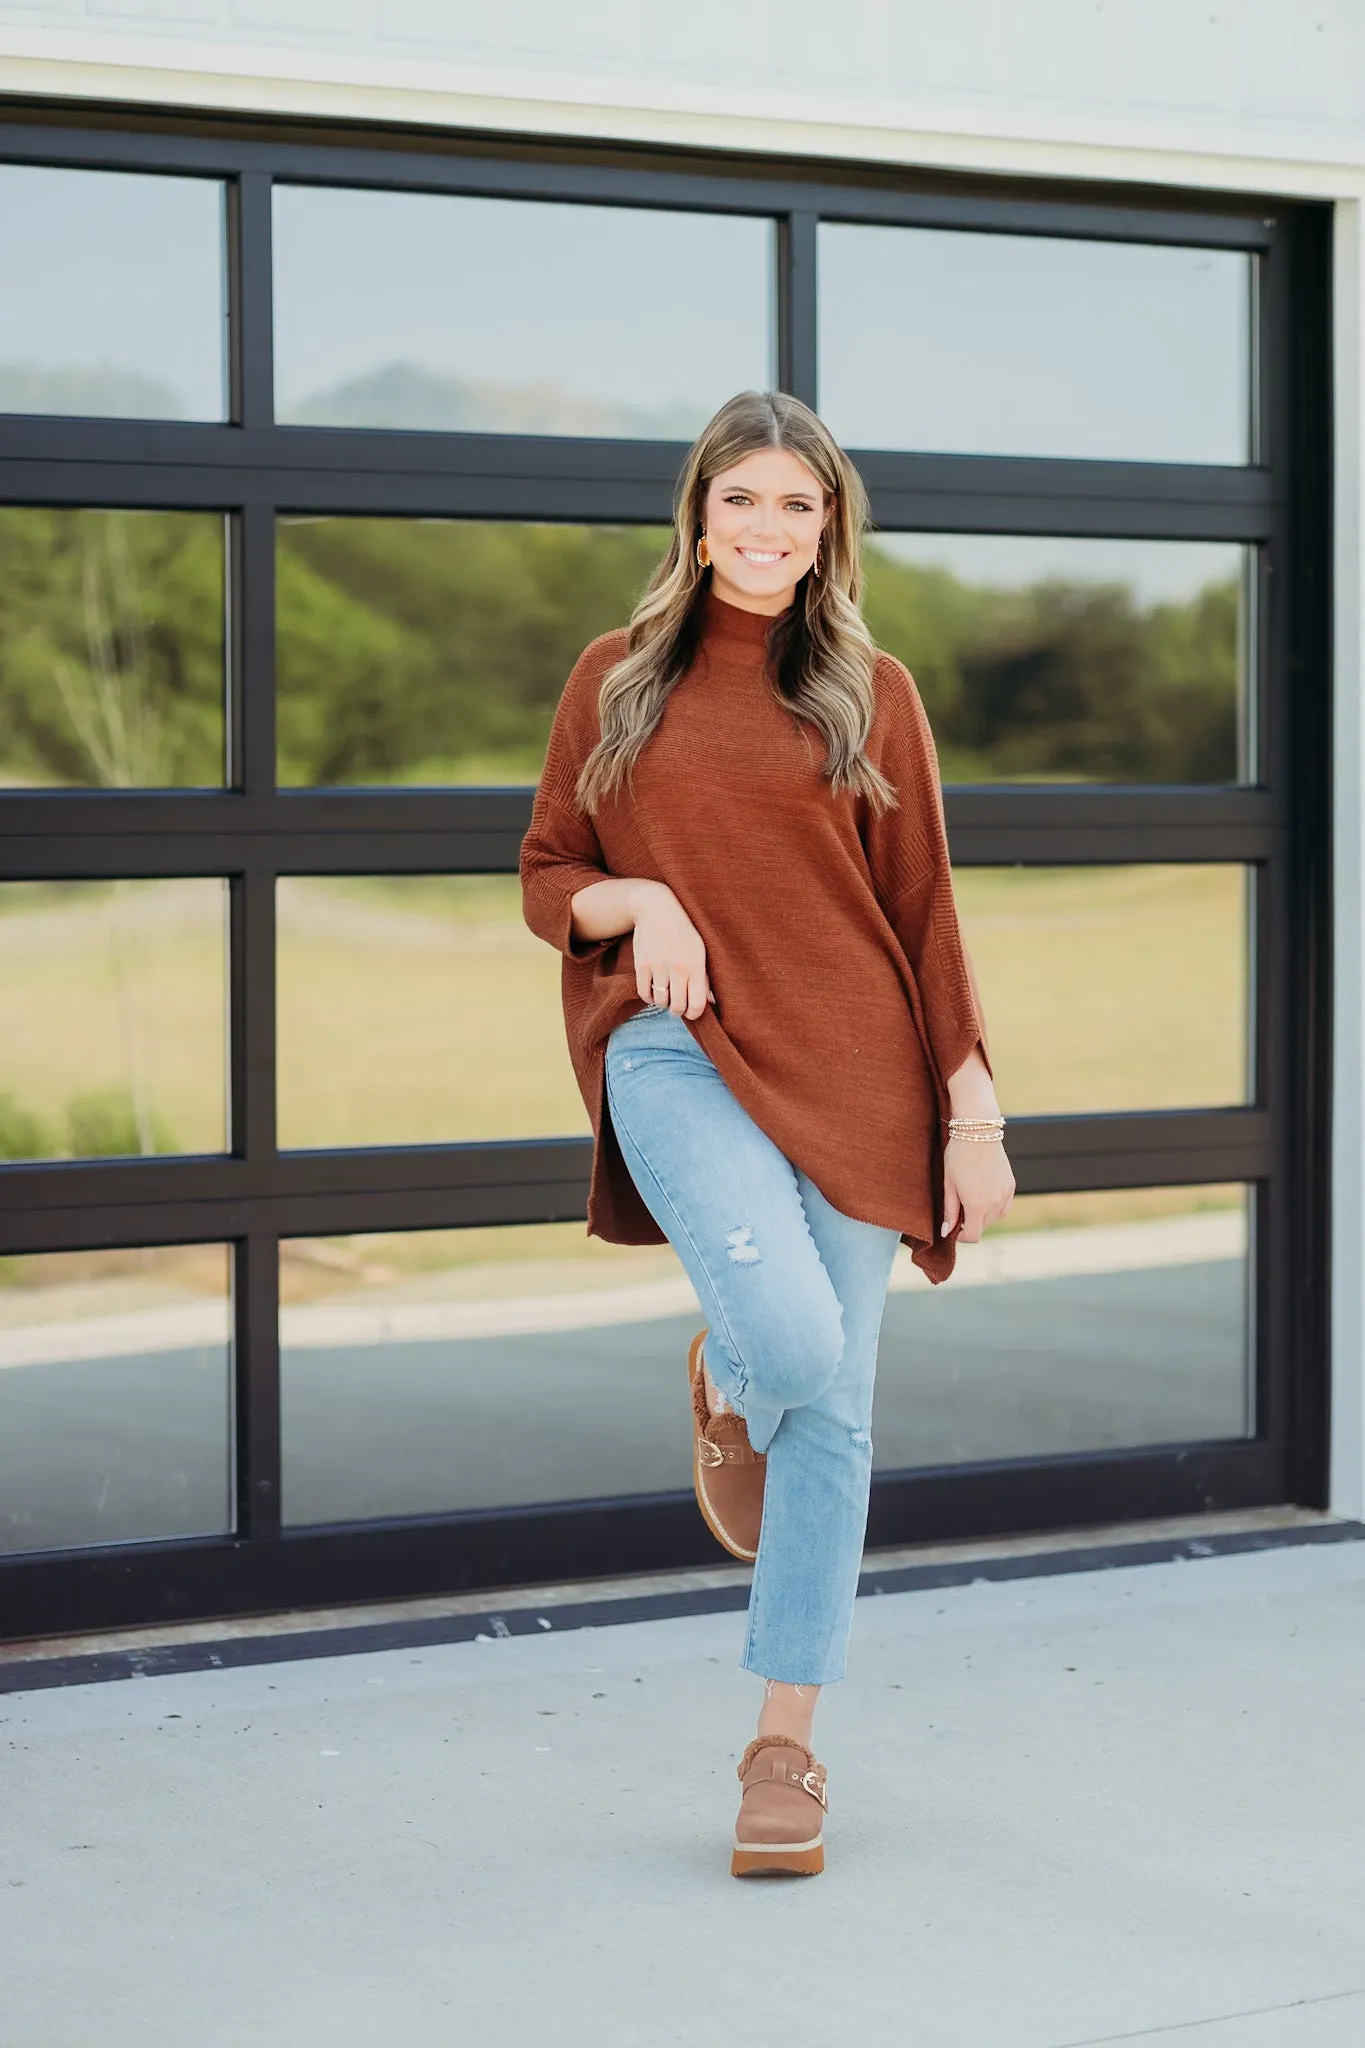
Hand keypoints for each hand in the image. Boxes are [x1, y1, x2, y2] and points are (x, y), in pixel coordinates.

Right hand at [629, 881, 714, 1019]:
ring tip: (666, 994)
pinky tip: (654, 991)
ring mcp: (658, 967)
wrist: (657, 909)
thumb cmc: (683, 931)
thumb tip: (712, 1001)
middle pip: (677, 1006)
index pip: (697, 1003)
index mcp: (696, 965)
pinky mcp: (641, 965)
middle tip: (678, 1005)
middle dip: (678, 1010)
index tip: (692, 1013)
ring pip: (661, 1002)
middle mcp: (677, 968)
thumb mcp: (700, 950)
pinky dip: (650, 997)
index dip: (695, 1014)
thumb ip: (705, 977)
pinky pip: (644, 993)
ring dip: (664, 1003)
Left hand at [942, 1138, 1014, 1242]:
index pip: (972, 1236)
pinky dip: (996, 1206)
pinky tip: (985, 1193)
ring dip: (983, 1215)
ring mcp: (1005, 1194)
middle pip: (983, 1227)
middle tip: (959, 1208)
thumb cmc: (958, 1155)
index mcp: (977, 1206)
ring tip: (971, 1198)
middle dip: (970, 1224)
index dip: (961, 1236)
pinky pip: (1005, 1206)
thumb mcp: (949, 1184)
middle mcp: (995, 1203)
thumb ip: (950, 1210)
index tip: (954, 1228)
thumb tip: (946, 1232)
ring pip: (995, 1217)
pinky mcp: (1011, 1185)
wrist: (978, 1131)